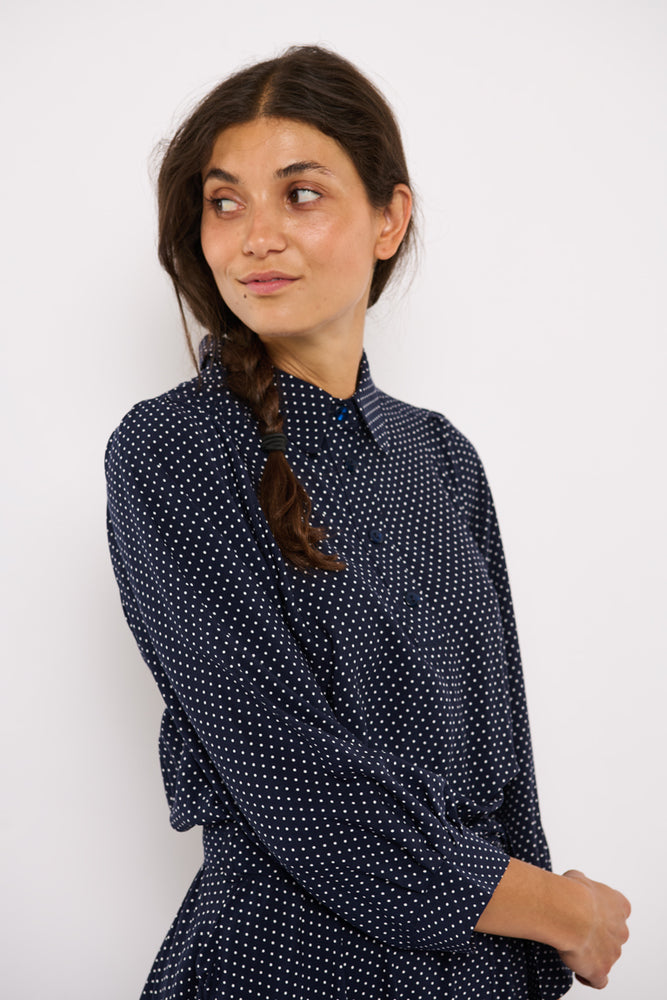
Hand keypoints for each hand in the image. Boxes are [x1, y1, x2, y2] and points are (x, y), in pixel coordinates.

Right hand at [557, 869, 630, 988]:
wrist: (567, 912)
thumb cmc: (571, 894)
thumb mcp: (577, 877)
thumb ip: (583, 884)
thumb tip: (576, 884)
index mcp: (619, 906)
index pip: (619, 911)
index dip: (603, 914)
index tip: (590, 914)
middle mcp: (621, 930)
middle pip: (613, 936)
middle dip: (598, 936)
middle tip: (577, 930)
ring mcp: (613, 952)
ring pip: (606, 957)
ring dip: (592, 955)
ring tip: (572, 949)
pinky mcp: (601, 970)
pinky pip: (599, 980)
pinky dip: (589, 978)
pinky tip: (579, 972)